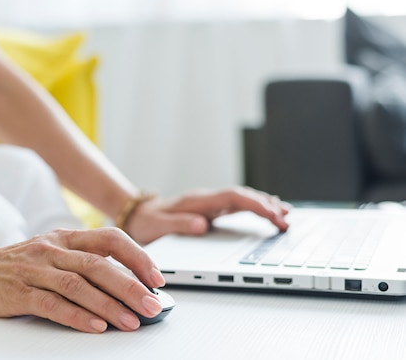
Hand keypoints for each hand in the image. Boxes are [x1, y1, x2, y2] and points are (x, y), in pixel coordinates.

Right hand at [0, 228, 165, 332]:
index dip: (137, 257)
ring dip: (109, 305)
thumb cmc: (13, 265)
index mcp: (63, 238)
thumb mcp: (49, 254)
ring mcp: (34, 270)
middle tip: (152, 305)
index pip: (109, 239)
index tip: (157, 278)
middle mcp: (51, 249)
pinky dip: (77, 316)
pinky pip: (53, 304)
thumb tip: (124, 285)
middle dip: (131, 286)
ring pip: (79, 285)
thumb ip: (81, 264)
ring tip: (131, 321)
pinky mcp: (18, 292)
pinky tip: (95, 327)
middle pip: (99, 265)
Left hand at [125, 186, 291, 244]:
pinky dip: (254, 209)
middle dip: (266, 206)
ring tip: (285, 216)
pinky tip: (267, 213)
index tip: (272, 213)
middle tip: (286, 220)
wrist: (137, 215)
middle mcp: (206, 199)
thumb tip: (202, 225)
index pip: (232, 197)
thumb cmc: (146, 222)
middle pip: (242, 197)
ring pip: (242, 200)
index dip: (254, 204)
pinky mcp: (210, 210)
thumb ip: (179, 224)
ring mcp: (209, 203)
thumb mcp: (157, 226)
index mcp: (197, 201)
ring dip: (263, 206)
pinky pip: (237, 206)